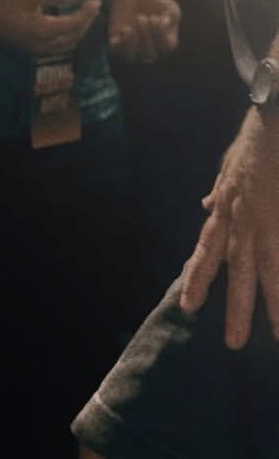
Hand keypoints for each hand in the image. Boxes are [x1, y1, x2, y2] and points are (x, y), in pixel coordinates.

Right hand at [0, 0, 101, 58]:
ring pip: (69, 45)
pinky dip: (69, 38)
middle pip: (75, 36)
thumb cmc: (4, 4)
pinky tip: (69, 27)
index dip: (88, 12)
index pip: (75, 23)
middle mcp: (45, 45)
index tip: (96, 0)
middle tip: (94, 7)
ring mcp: (40, 51)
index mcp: (45, 30)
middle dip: (87, 22)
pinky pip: (60, 48)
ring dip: (80, 32)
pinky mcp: (35, 51)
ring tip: (85, 16)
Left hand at [104, 0, 180, 62]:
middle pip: (149, 54)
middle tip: (141, 17)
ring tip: (129, 28)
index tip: (155, 17)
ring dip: (131, 44)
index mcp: (167, 42)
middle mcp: (151, 49)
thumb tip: (165, 22)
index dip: (161, 35)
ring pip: (132, 58)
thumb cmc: (155, 2)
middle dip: (145, 37)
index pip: (166, 47)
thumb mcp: (168, 5)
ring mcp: (133, 48)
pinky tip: (122, 29)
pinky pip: (116, 51)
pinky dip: (118, 44)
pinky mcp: (117, 43)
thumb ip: (172, 14)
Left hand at [180, 104, 278, 346]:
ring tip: (276, 338)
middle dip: (233, 306)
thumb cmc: (259, 140)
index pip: (208, 248)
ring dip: (271, 306)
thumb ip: (220, 190)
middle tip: (232, 342)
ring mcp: (265, 220)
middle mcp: (241, 218)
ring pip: (266, 271)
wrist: (276, 116)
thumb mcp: (227, 165)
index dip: (199, 275)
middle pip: (235, 269)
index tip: (189, 302)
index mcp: (226, 207)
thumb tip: (206, 204)